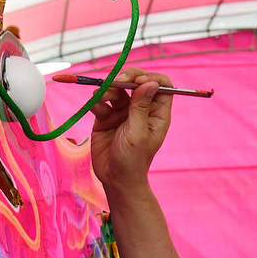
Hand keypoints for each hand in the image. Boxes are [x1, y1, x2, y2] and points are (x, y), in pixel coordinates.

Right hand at [90, 67, 171, 189]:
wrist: (114, 179)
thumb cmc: (133, 160)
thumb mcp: (138, 132)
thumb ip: (141, 107)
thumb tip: (150, 83)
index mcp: (157, 113)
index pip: (161, 85)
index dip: (150, 78)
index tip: (138, 81)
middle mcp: (141, 109)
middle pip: (137, 82)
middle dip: (126, 78)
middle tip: (116, 81)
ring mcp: (123, 112)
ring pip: (117, 90)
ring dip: (109, 88)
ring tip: (101, 95)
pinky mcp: (106, 117)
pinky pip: (102, 102)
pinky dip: (98, 100)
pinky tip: (96, 106)